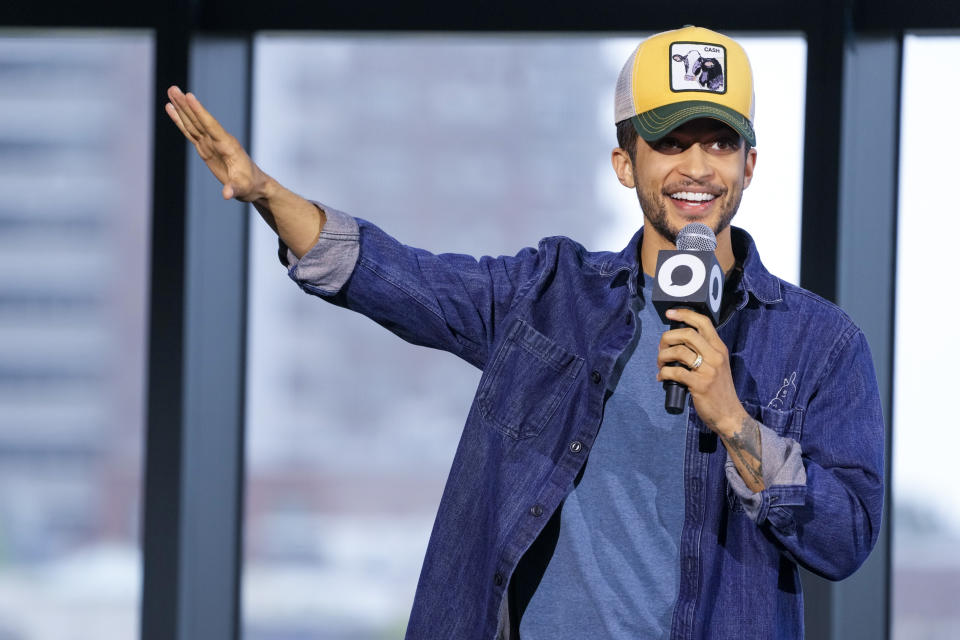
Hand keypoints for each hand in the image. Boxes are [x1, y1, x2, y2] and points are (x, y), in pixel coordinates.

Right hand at [165, 86, 271, 201]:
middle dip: (186, 105)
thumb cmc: (250, 185)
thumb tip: (227, 195)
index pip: (211, 126)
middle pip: (199, 120)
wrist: (254, 185)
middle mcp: (219, 140)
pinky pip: (190, 132)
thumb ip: (234, 190)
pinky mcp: (205, 148)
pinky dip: (180, 121)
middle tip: (173, 89)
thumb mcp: (243, 189)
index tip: (189, 96)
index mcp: (227, 146)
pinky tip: (171, 109)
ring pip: (193, 123)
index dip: (200, 112)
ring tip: (171, 91)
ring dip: (181, 108)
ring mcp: (211, 143)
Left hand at [656, 307, 747, 434]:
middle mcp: (716, 356)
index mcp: (719, 348)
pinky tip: (661, 377)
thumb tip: (678, 341)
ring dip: (662, 357)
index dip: (685, 314)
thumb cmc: (719, 389)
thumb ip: (704, 351)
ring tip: (660, 364)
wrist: (729, 414)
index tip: (670, 313)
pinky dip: (663, 373)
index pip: (703, 322)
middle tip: (661, 348)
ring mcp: (709, 370)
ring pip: (678, 352)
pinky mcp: (700, 385)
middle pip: (687, 334)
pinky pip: (675, 372)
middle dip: (667, 338)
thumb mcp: (717, 365)